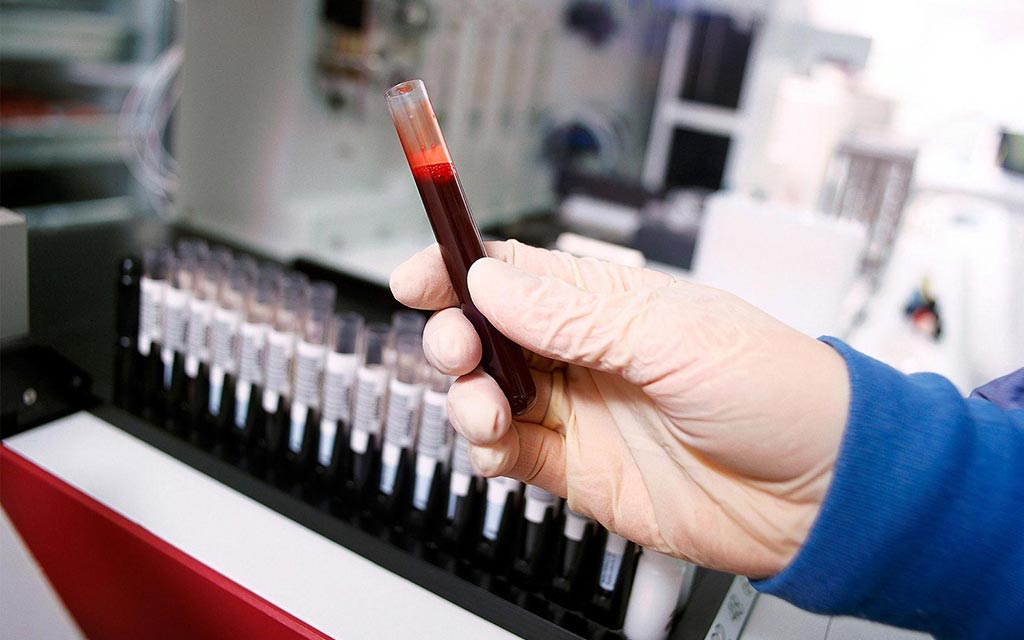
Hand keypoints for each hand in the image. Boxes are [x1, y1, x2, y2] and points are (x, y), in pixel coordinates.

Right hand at [391, 240, 849, 577]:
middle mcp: (587, 354)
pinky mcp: (578, 470)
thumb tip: (492, 282)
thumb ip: (577, 314)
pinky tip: (498, 450)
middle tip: (459, 349)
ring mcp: (580, 412)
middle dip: (456, 336)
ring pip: (489, 394)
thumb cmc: (778, 393)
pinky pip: (509, 455)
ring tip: (487, 410)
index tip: (417, 278)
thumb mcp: (676, 339)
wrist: (821, 495)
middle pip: (488, 333)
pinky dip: (487, 453)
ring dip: (468, 398)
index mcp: (610, 303)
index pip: (515, 273)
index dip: (459, 269)